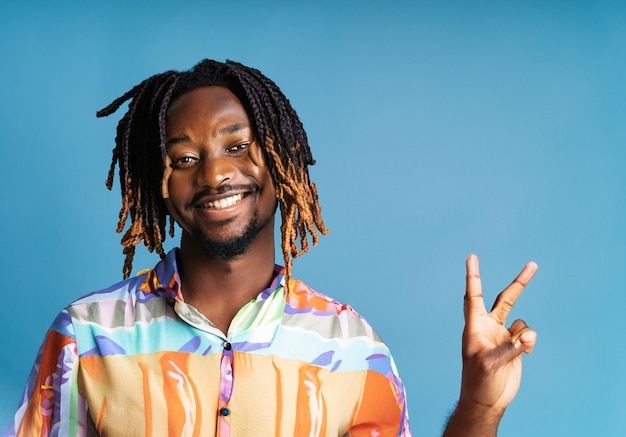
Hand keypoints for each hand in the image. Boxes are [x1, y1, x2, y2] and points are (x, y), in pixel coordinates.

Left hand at [459, 254, 537, 411]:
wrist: (487, 399)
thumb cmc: (478, 381)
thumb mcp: (488, 364)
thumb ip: (508, 349)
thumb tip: (526, 338)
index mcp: (475, 325)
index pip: (474, 295)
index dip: (474, 276)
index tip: (472, 257)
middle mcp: (489, 326)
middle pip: (506, 298)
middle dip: (520, 283)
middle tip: (533, 265)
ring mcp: (503, 335)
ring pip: (521, 323)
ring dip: (525, 334)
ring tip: (520, 348)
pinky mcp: (514, 346)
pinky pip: (528, 336)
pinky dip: (529, 342)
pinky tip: (525, 352)